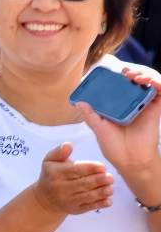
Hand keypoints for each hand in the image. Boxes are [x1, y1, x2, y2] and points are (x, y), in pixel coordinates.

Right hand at [30, 142, 114, 216]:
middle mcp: (60, 187)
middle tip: (110, 177)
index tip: (102, 167)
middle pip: (82, 183)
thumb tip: (68, 145)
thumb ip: (59, 152)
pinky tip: (108, 201)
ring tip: (111, 188)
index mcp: (56, 173)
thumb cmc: (51, 175)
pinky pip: (88, 207)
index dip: (89, 168)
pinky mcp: (75, 209)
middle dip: (98, 181)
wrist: (45, 199)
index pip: (74, 170)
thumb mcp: (49, 161)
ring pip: (86, 196)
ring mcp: (68, 200)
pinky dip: (99, 205)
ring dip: (100, 193)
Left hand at [77, 68, 160, 205]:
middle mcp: (133, 103)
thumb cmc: (114, 146)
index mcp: (119, 106)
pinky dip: (156, 83)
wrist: (130, 160)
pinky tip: (147, 82)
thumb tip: (79, 102)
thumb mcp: (99, 128)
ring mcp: (145, 105)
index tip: (111, 71)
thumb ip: (91, 115)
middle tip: (125, 72)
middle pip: (135, 81)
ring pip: (149, 83)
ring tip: (135, 76)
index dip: (118, 76)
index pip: (120, 86)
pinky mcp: (156, 109)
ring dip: (144, 74)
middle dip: (132, 71)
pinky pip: (160, 91)